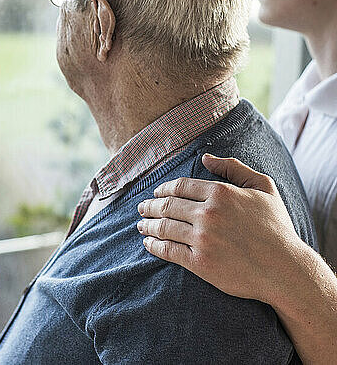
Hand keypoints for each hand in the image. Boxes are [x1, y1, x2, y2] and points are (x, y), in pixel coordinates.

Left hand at [136, 154, 304, 303]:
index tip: (156, 193)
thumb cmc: (276, 227)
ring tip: (140, 225)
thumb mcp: (263, 187)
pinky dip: (153, 245)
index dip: (163, 189)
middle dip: (149, 206)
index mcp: (221, 193)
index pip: (180, 186)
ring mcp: (202, 239)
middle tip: (141, 208)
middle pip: (167, 205)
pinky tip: (148, 243)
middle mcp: (208, 214)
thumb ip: (233, 168)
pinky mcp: (199, 262)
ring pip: (163, 227)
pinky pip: (168, 250)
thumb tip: (205, 157)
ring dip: (147, 225)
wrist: (285, 269)